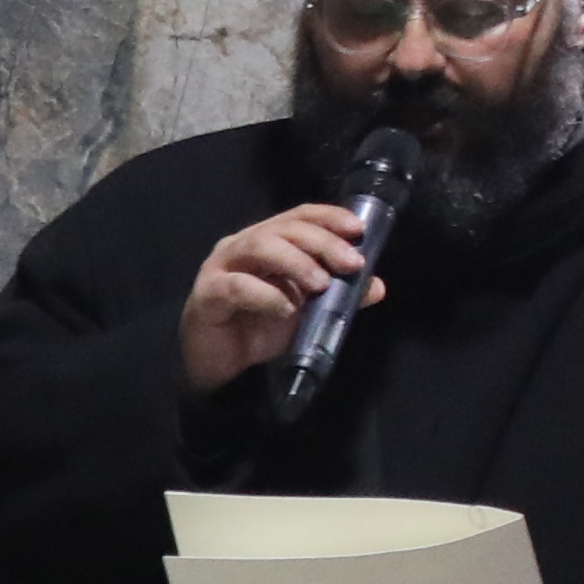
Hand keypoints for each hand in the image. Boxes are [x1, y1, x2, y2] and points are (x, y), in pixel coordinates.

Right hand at [178, 199, 376, 392]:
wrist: (222, 367)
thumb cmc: (261, 330)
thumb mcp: (309, 311)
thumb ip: (340, 296)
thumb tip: (376, 286)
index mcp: (265, 241)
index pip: (298, 216)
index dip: (329, 217)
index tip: (358, 230)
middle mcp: (241, 246)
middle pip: (283, 228)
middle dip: (322, 242)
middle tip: (350, 264)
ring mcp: (220, 267)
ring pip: (259, 246)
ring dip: (296, 262)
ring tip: (321, 285)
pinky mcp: (207, 294)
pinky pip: (237, 286)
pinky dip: (267, 295)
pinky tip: (287, 309)